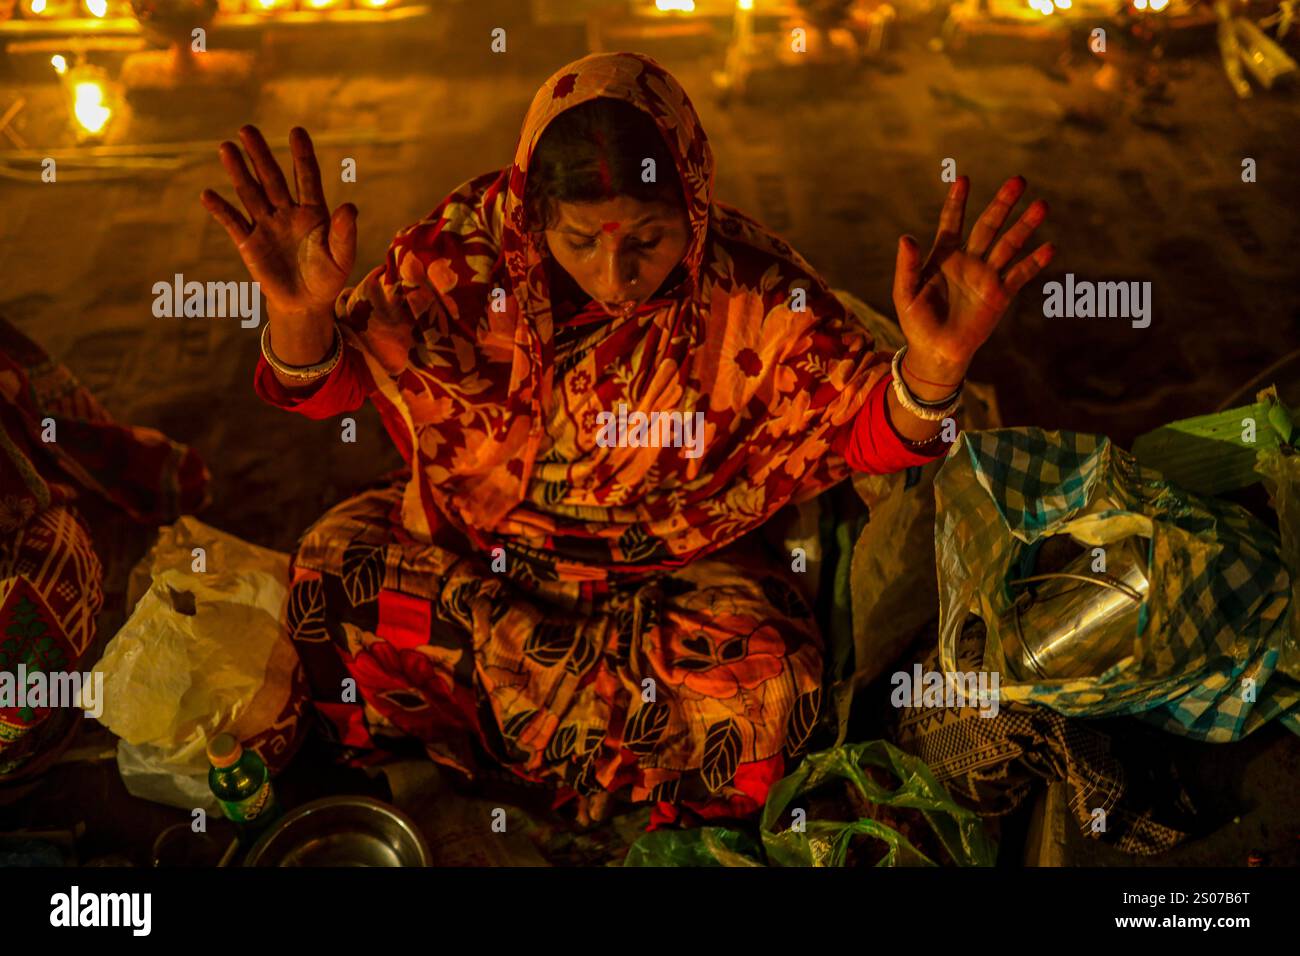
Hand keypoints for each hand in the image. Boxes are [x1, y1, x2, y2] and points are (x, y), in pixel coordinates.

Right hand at [200, 125, 356, 321]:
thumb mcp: (341, 257)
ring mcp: (266, 225)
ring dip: (238, 171)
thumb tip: (349, 207)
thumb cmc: (328, 277)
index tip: (297, 131)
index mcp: (312, 211)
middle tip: (247, 129)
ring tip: (226, 148)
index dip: (302, 156)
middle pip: (271, 178)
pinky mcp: (249, 243)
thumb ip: (344, 233)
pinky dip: (220, 210)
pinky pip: (233, 222)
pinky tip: (208, 195)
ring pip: (250, 193)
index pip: (307, 178)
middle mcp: (286, 212)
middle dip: (260, 155)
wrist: (305, 303)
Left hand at [892, 175, 1052, 387]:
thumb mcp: (905, 293)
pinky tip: (1049, 248)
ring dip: (1025, 225)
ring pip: (1009, 244)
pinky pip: (1020, 275)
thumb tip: (905, 238)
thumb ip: (906, 266)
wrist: (935, 353)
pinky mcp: (1000, 295)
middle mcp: (969, 260)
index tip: (963, 179)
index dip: (958, 201)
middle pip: (989, 225)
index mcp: (944, 256)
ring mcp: (987, 276)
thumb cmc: (916, 322)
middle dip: (1002, 204)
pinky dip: (1034, 262)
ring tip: (1041, 205)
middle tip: (1019, 180)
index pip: (952, 222)